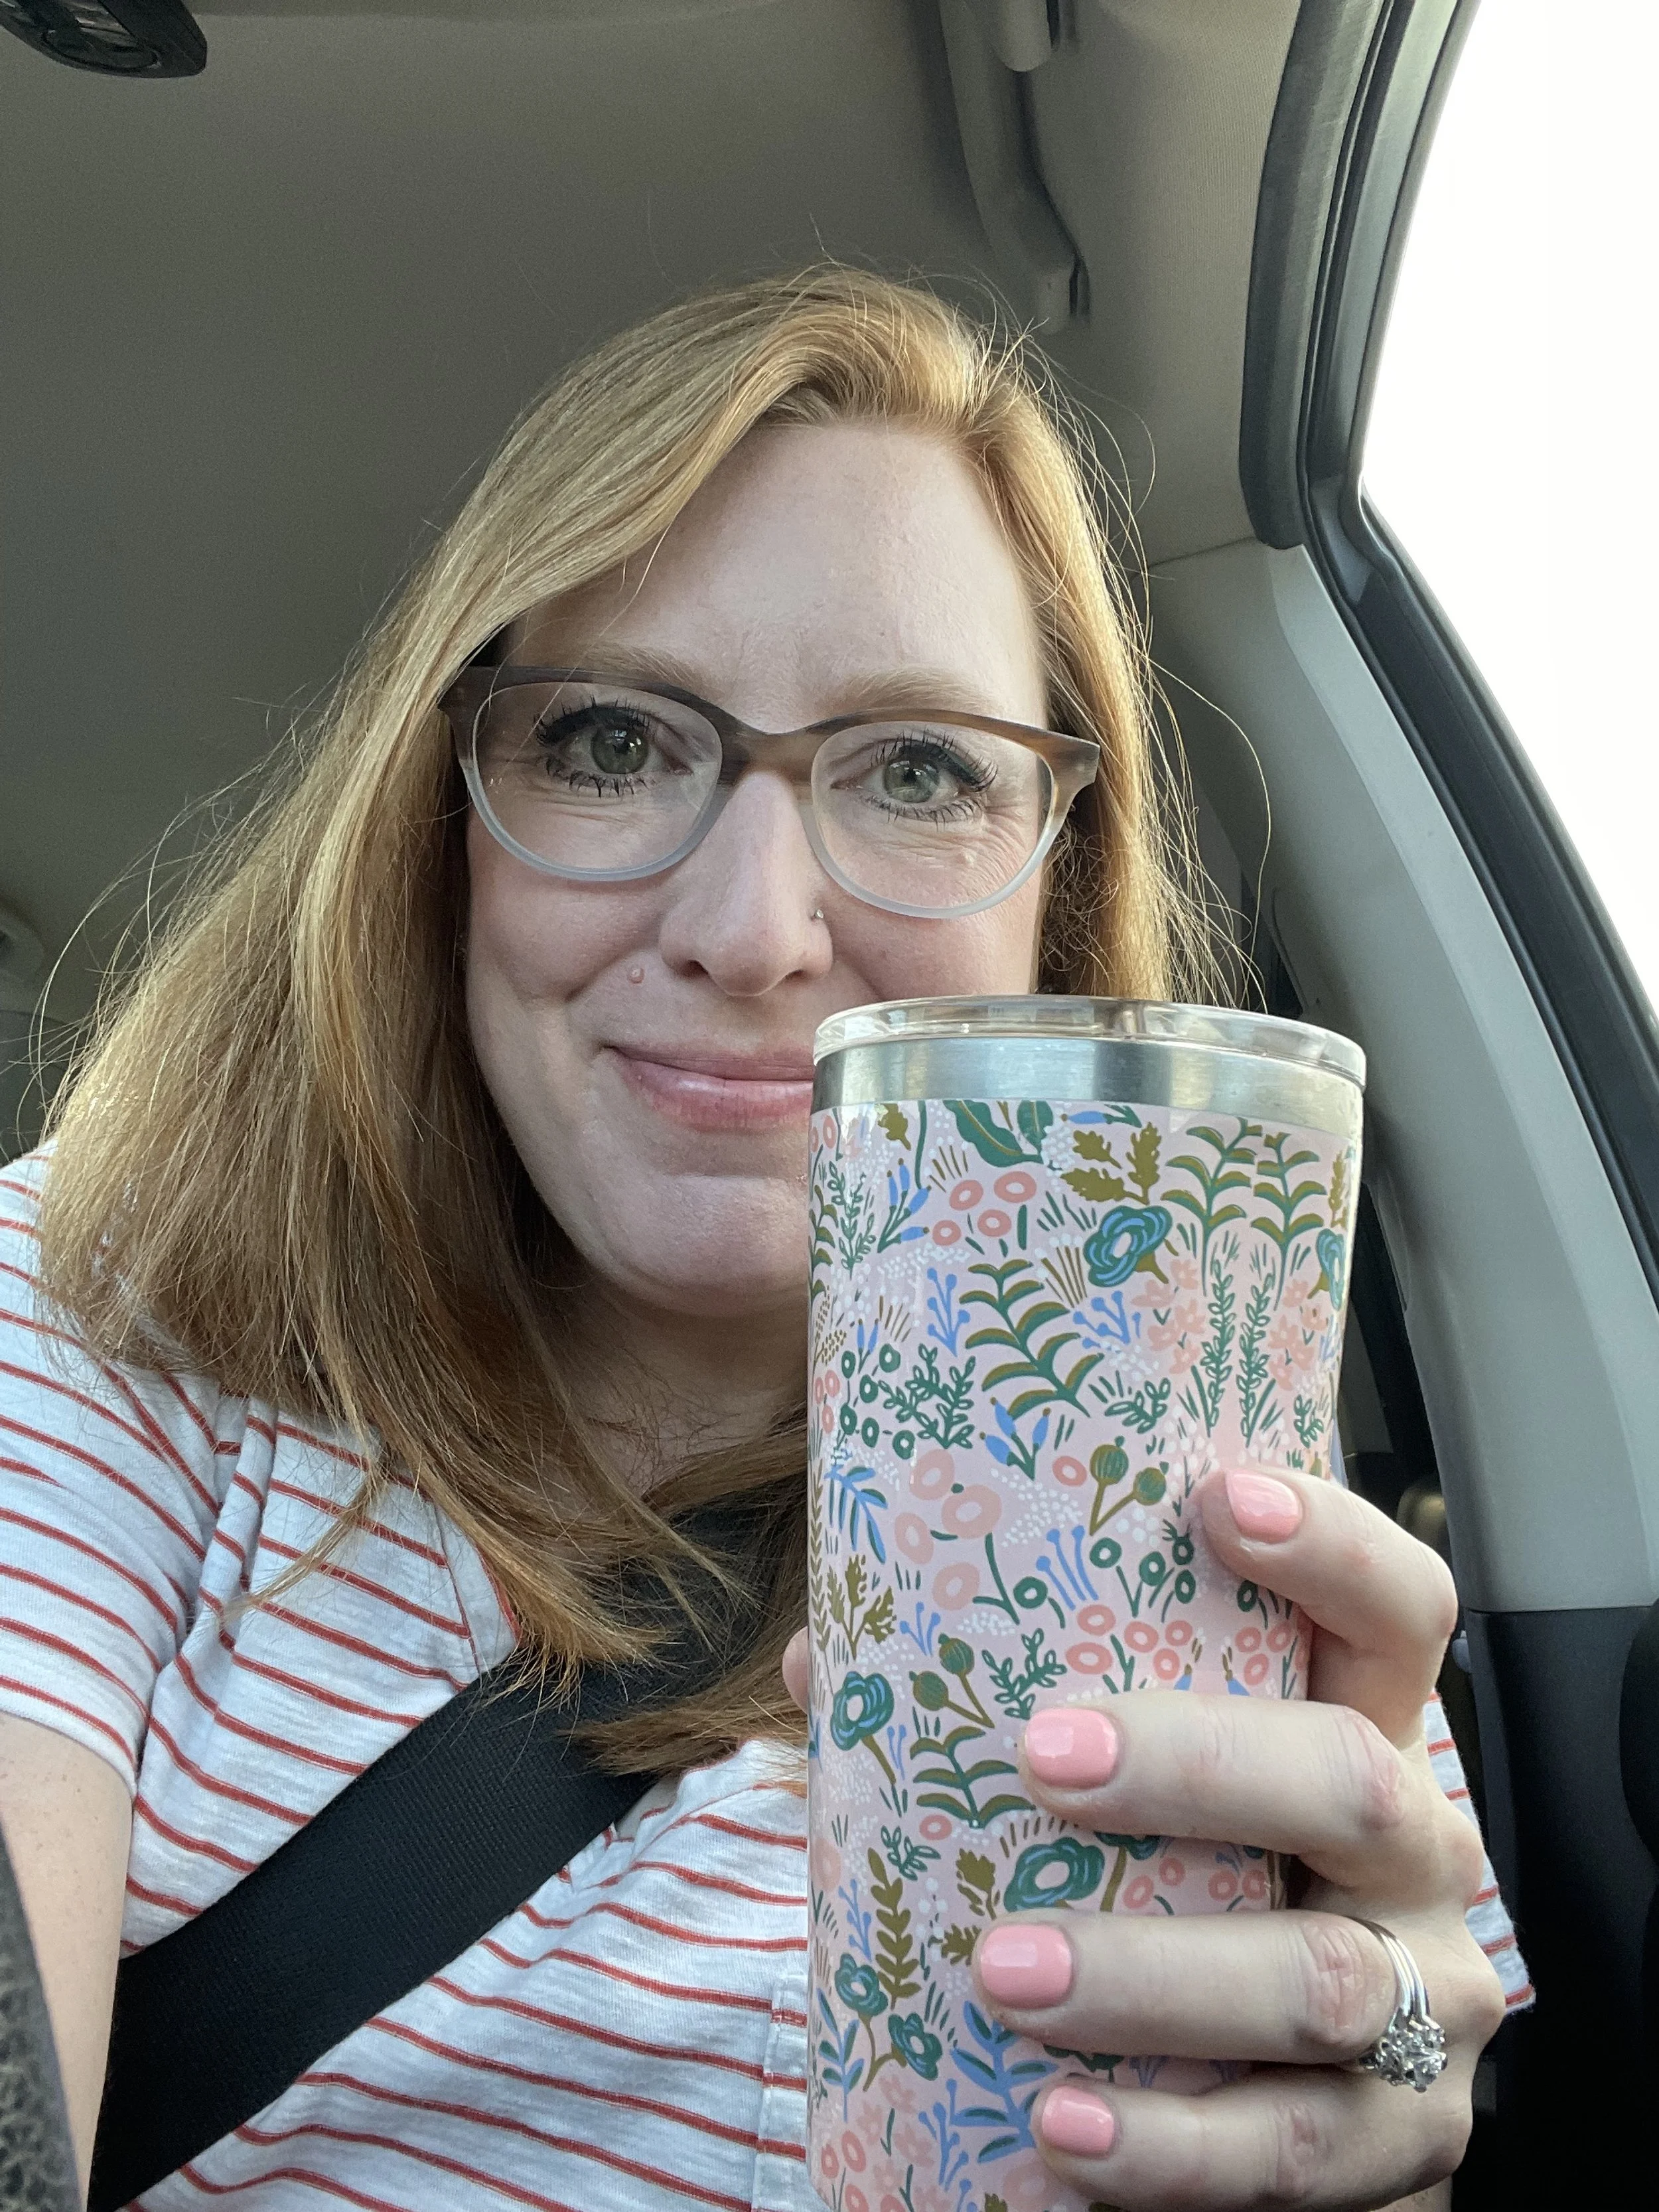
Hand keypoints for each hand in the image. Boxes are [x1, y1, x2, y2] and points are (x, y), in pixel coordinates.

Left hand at [782, 1469, 1505, 2209]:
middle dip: (1198, 1767)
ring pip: (1319, 1983)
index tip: (1215, 1499)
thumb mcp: (1119, 1798)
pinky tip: (1062, 2134)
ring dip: (1153, 1981)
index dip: (1329, 1542)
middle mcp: (1418, 1852)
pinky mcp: (1407, 2143)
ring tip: (1004, 1974)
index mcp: (1358, 1730)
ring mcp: (1425, 2000)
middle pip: (1357, 1781)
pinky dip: (1170, 2149)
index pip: (1393, 1609)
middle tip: (1043, 1760)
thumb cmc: (1179, 1893)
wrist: (1271, 2100)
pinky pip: (1295, 2151)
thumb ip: (988, 1717)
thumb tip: (823, 1660)